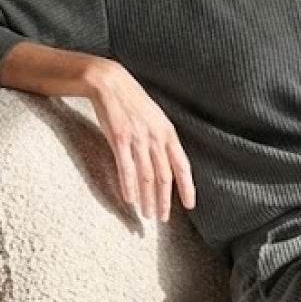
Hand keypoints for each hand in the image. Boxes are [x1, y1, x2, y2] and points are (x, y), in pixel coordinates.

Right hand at [86, 62, 196, 220]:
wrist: (110, 83)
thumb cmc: (133, 103)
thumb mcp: (156, 119)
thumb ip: (162, 141)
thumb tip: (168, 163)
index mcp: (168, 134)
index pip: (183, 166)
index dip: (187, 187)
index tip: (190, 206)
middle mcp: (156, 138)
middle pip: (164, 177)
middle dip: (164, 201)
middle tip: (162, 219)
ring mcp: (138, 139)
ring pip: (146, 176)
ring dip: (146, 198)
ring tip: (146, 214)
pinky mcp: (119, 138)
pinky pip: (126, 168)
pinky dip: (129, 186)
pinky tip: (129, 199)